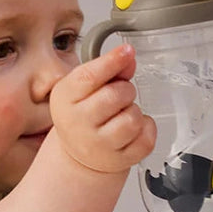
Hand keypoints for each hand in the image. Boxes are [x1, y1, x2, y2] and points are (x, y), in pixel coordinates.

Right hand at [49, 44, 155, 173]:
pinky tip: (133, 130)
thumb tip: (127, 57)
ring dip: (135, 111)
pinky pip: (146, 138)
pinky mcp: (120, 160)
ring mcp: (98, 145)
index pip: (89, 77)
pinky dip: (147, 129)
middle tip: (120, 96)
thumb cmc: (83, 113)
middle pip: (116, 95)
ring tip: (123, 114)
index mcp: (65, 98)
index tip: (127, 51)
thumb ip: (108, 70)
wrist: (79, 154)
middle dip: (125, 90)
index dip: (112, 61)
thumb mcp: (85, 88)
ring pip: (133, 118)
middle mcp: (78, 123)